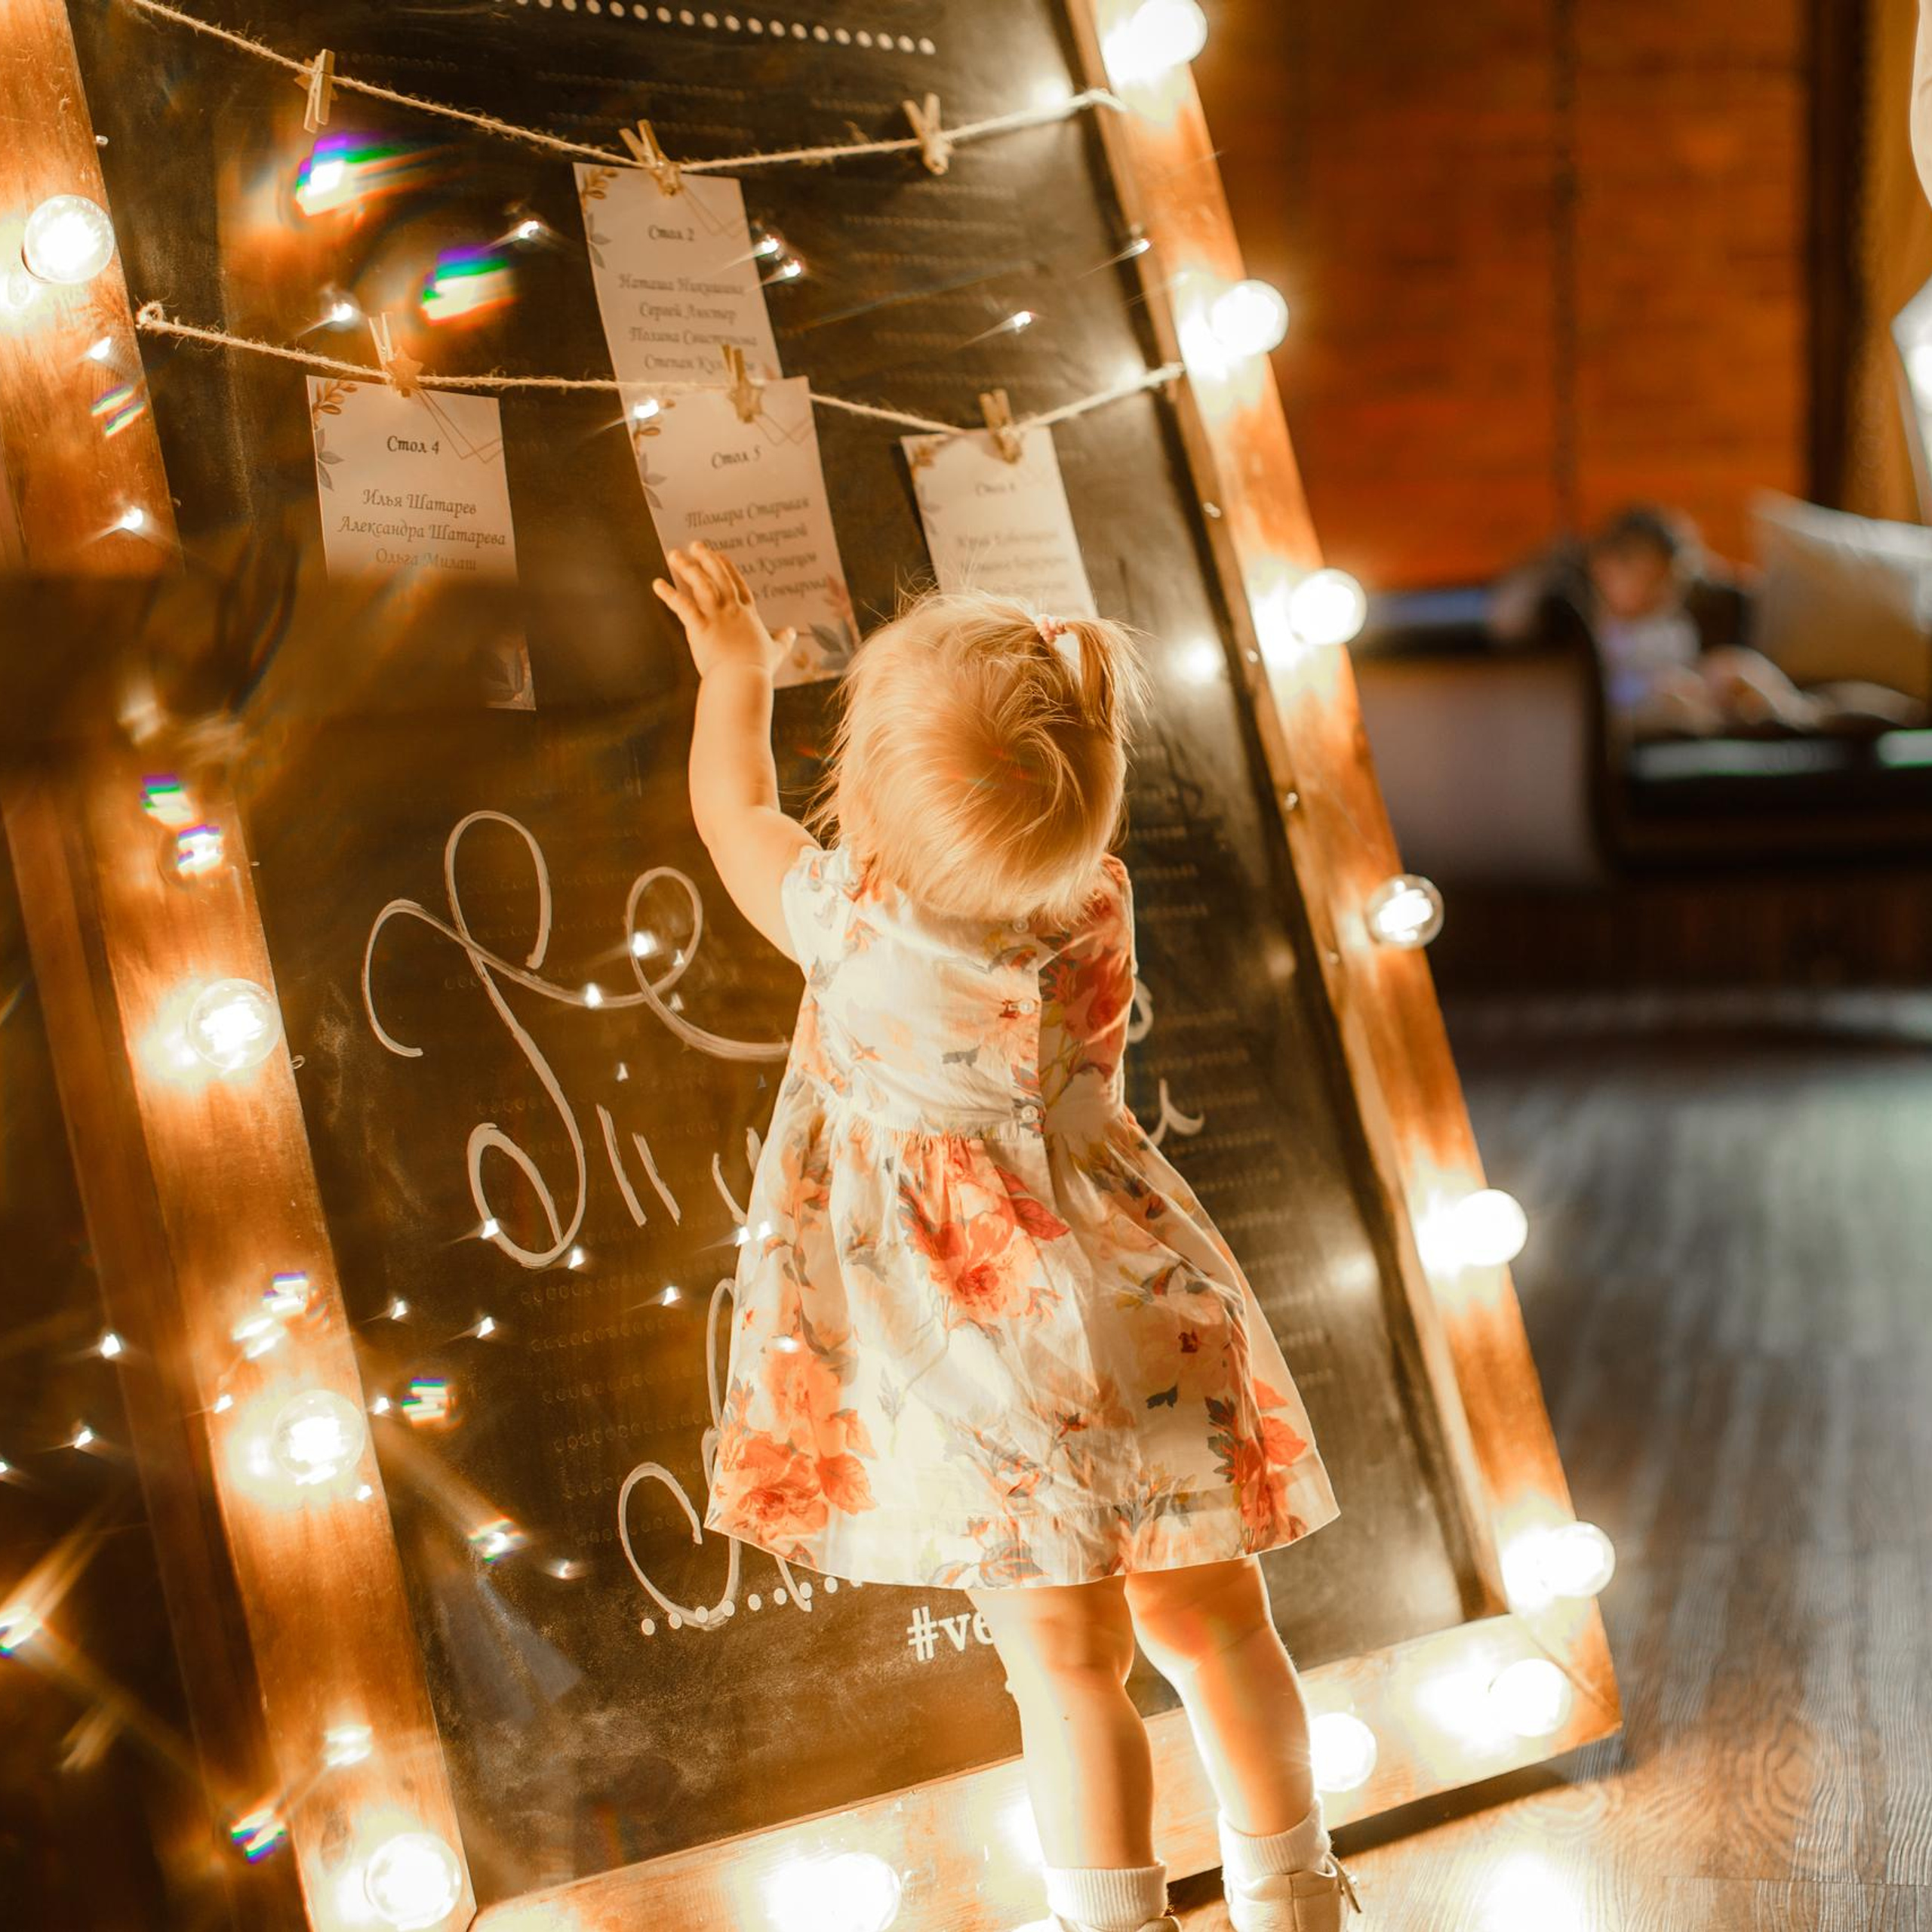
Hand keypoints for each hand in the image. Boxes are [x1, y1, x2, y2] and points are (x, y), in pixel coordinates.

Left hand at [652, 542, 794, 677]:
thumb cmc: (758, 668)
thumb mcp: (776, 651)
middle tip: (695, 545)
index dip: (728, 568)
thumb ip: (784, 640)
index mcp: (748, 614)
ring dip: (687, 568)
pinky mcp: (700, 626)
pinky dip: (669, 594)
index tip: (719, 555)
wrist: (743, 679)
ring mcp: (716, 616)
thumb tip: (793, 633)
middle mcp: (732, 610)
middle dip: (706, 558)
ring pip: (701, 584)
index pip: (738, 584)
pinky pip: (682, 605)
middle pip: (718, 576)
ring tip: (674, 555)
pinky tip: (658, 584)